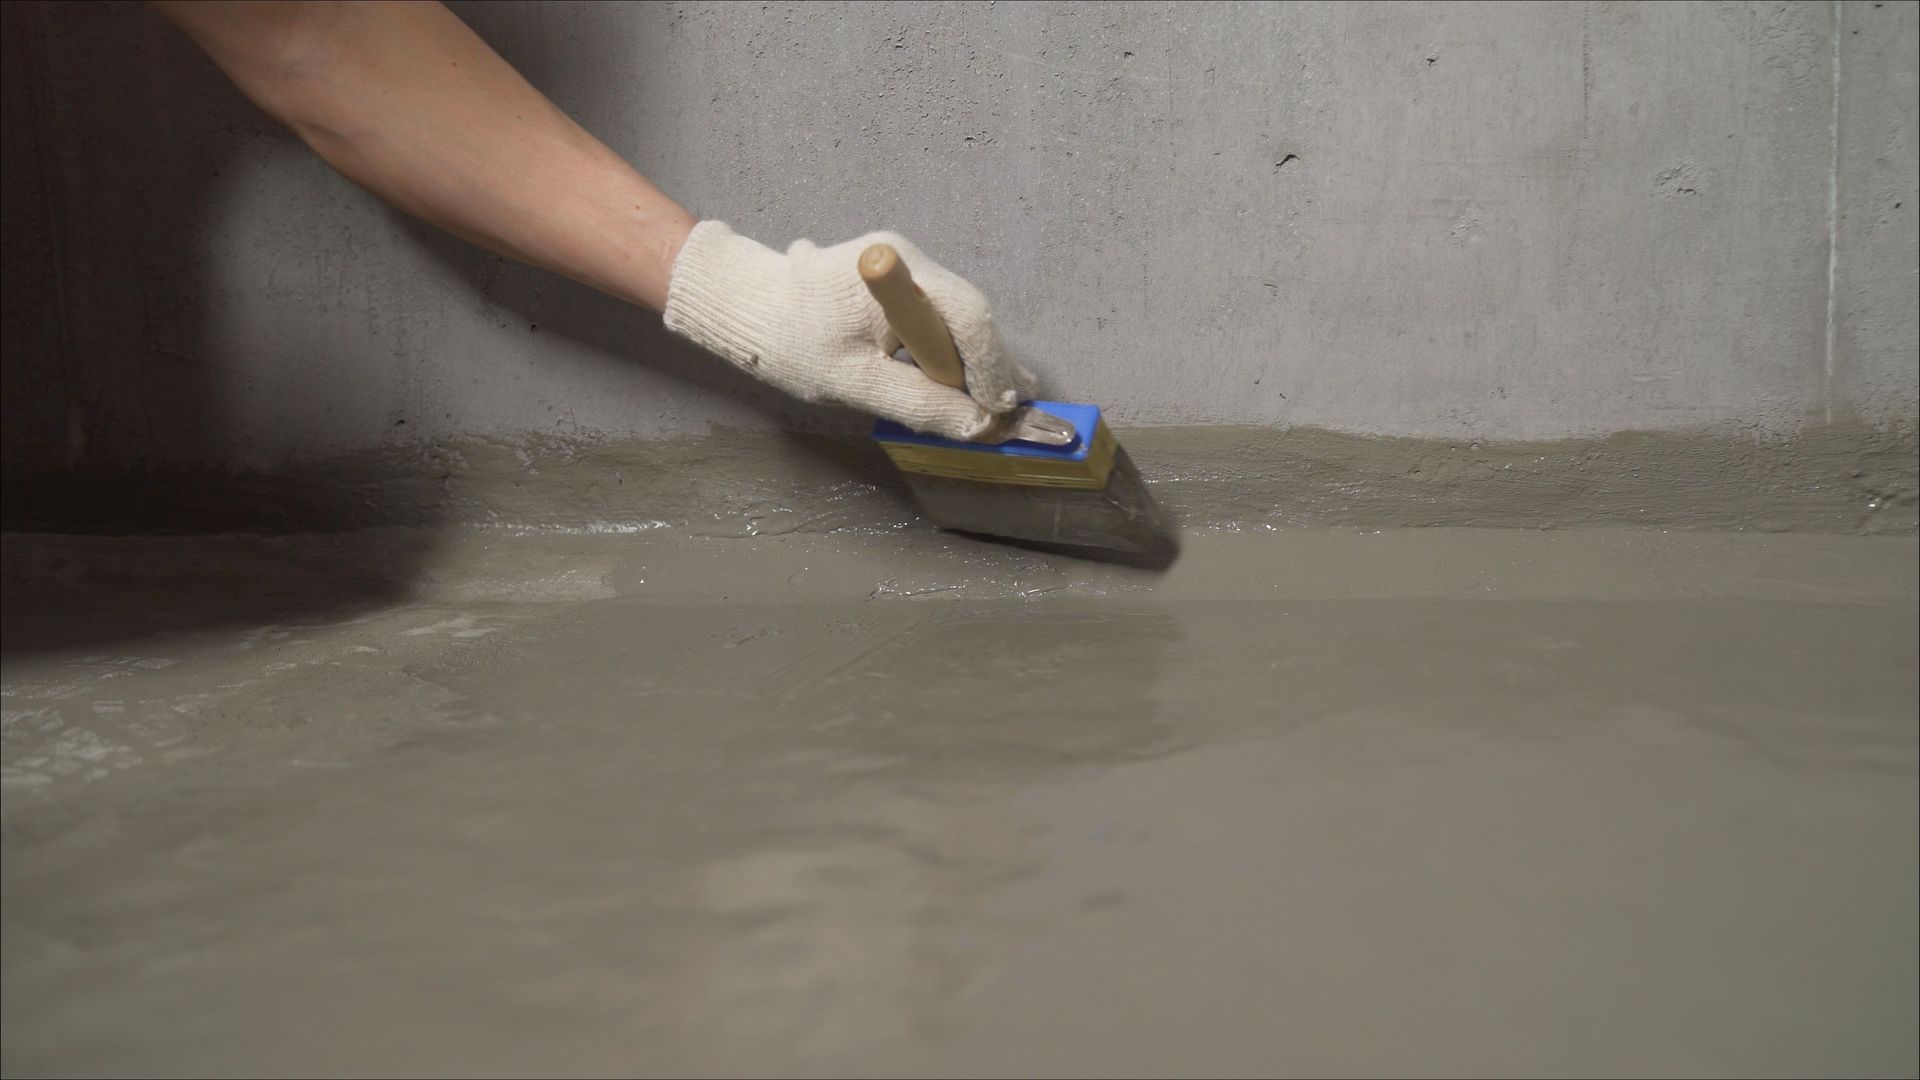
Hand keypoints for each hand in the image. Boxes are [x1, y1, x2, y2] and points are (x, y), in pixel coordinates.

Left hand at [664, 222, 1039, 440]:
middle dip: (990, 363)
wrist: (754, 310)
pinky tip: (966, 382)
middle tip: (1012, 410)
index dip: (991, 363)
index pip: (966, 313)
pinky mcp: (903, 280)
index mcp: (893, 270)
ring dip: (974, 360)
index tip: (1001, 407)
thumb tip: (977, 426)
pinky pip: (941, 315)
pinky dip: (954, 351)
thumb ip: (917, 404)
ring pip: (959, 316)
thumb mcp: (855, 383)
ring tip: (995, 402)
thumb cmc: (794, 344)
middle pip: (969, 313)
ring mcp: (907, 266)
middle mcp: (908, 258)